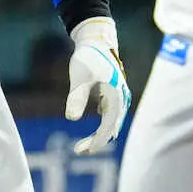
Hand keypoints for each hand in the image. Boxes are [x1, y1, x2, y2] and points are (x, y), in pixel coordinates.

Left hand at [65, 17, 131, 152]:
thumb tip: (71, 118)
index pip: (107, 128)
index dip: (95, 142)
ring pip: (111, 124)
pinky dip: (102, 126)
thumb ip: (77, 96)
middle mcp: (121, 100)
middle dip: (96, 142)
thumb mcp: (79, 76)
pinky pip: (110, 116)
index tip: (80, 150)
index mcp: (116, 98)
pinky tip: (93, 131)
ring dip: (99, 135)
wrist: (96, 40)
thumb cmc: (88, 57)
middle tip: (78, 150)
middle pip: (111, 129)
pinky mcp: (113, 95)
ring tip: (83, 146)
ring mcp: (118, 98)